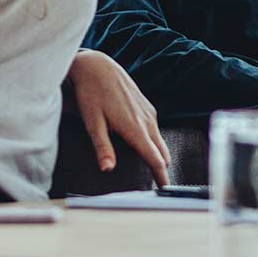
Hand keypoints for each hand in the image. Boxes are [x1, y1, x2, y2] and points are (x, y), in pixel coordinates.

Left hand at [65, 50, 170, 182]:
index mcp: (134, 128)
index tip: (165, 189)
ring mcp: (149, 113)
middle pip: (162, 152)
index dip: (161, 176)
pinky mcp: (147, 107)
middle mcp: (147, 121)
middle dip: (162, 169)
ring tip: (154, 170)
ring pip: (160, 141)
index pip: (154, 158)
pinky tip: (146, 147)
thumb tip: (108, 169)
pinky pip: (156, 130)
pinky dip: (155, 143)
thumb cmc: (92, 95)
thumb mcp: (92, 123)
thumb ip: (102, 147)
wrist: (98, 67)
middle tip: (158, 186)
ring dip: (159, 155)